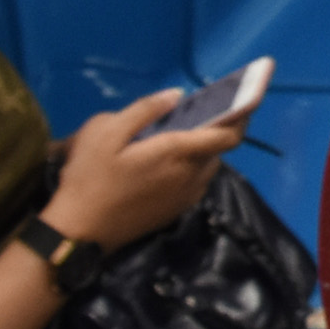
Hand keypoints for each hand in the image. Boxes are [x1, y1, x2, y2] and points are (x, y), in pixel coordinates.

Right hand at [42, 91, 246, 250]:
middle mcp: (191, 176)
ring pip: (209, 166)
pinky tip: (172, 158)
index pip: (228, 135)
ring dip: (206, 148)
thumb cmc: (90, 177)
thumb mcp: (105, 132)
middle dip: (221, 128)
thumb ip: (145, 110)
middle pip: (220, 149)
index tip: (249, 98)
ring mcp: (185, 197)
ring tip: (187, 131)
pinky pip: (197, 181)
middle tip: (208, 110)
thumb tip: (177, 96)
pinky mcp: (176, 210)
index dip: (243, 115)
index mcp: (178, 153)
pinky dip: (194, 165)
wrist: (80, 231)